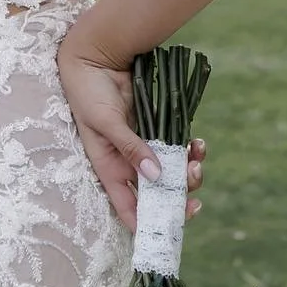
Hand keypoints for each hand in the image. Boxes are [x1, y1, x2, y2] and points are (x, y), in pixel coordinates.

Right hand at [57, 32, 204, 234]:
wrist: (95, 57)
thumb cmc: (89, 92)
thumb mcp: (105, 123)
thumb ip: (130, 148)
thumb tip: (155, 176)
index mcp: (110, 170)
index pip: (129, 208)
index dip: (148, 223)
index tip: (171, 229)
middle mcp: (128, 164)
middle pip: (157, 194)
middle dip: (177, 198)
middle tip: (194, 194)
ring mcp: (144, 146)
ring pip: (172, 172)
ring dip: (188, 173)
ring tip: (197, 159)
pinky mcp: (156, 129)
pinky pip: (177, 147)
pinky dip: (190, 150)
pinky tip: (196, 142)